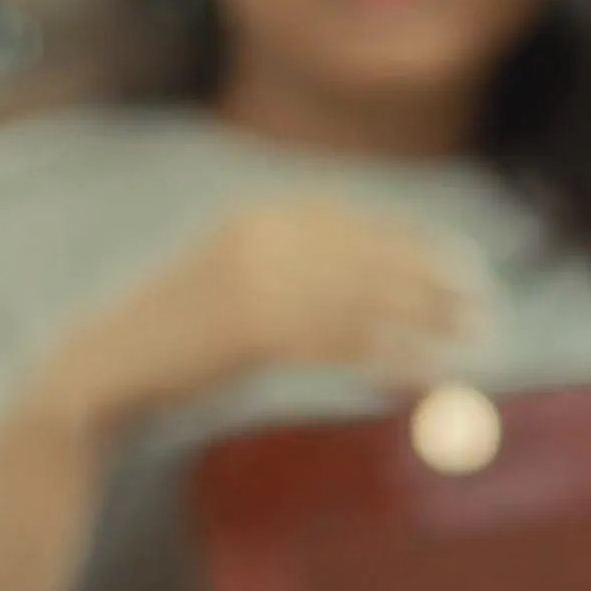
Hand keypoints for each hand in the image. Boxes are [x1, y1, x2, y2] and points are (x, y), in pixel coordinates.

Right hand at [35, 197, 493, 440]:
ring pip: (362, 299)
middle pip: (370, 255)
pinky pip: (338, 341)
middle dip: (434, 283)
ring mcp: (254, 276)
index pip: (360, 222)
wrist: (106, 370)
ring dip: (423, 322)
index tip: (466, 271)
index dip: (418, 244)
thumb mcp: (243, 287)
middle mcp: (261, 233)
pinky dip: (385, 358)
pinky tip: (419, 376)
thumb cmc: (182, 340)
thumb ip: (305, 279)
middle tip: (485, 310)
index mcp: (259, 214)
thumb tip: (382, 294)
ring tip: (469, 346)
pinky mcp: (249, 325)